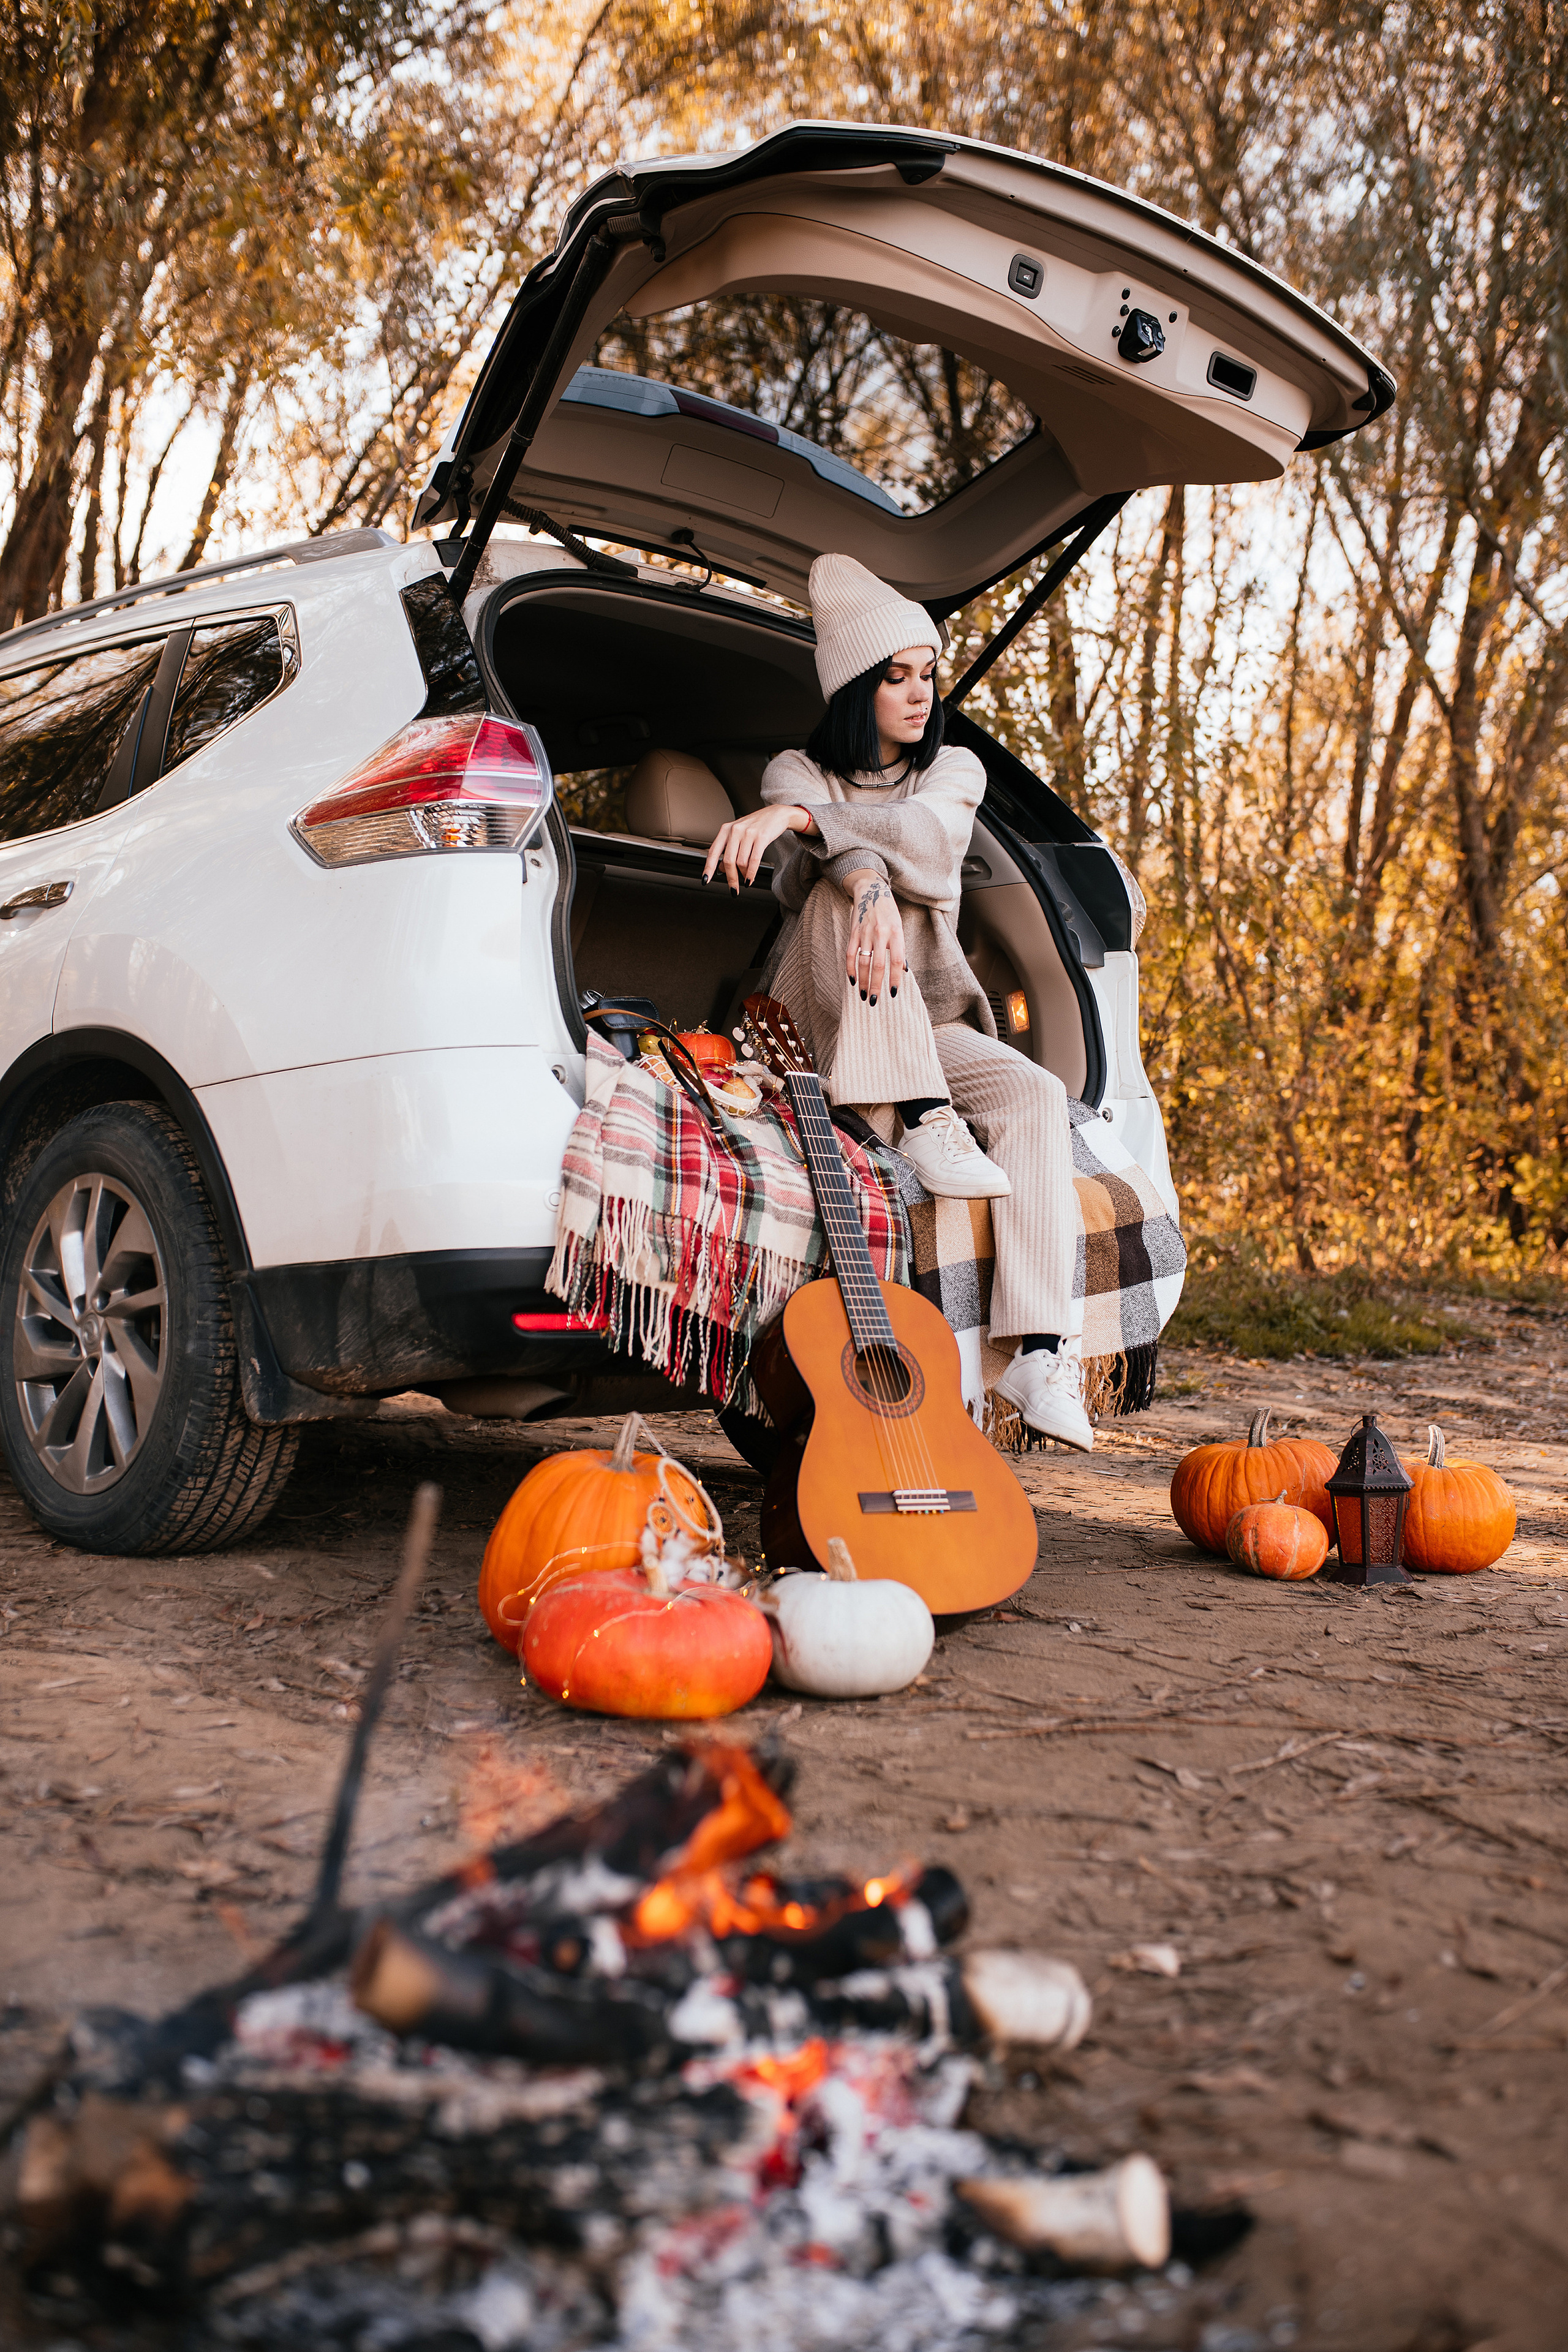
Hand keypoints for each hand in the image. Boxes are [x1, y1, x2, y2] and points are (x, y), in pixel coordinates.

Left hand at [703, 803, 813, 890]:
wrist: (777, 814)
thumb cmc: (757, 825)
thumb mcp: (739, 834)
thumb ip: (729, 850)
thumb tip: (720, 868)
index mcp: (726, 829)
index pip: (713, 852)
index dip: (708, 868)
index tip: (705, 880)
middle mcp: (735, 830)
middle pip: (728, 861)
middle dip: (731, 878)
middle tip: (733, 889)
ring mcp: (748, 833)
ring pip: (741, 862)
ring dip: (744, 875)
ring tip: (746, 879)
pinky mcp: (761, 837)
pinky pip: (754, 861)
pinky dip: (751, 874)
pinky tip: (750, 879)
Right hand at [844, 871, 904, 1001]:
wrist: (871, 891)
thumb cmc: (889, 913)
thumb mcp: (899, 927)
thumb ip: (900, 948)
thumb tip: (903, 970)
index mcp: (896, 933)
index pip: (897, 961)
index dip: (895, 979)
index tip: (892, 993)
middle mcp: (881, 933)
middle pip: (878, 965)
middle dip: (876, 985)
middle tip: (874, 1001)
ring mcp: (865, 933)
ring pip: (863, 962)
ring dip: (863, 981)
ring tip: (863, 994)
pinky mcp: (853, 932)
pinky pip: (850, 954)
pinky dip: (851, 969)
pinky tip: (852, 980)